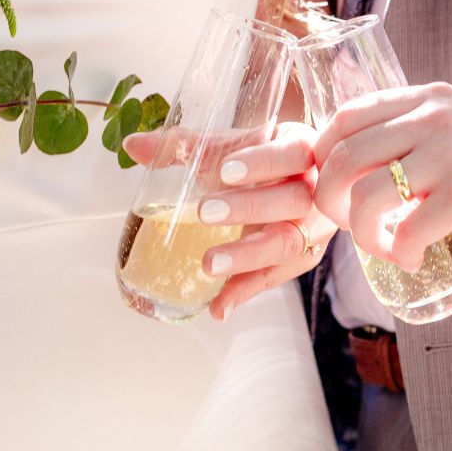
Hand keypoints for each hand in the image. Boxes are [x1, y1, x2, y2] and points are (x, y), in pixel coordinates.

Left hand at [123, 121, 336, 320]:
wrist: (304, 181)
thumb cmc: (266, 158)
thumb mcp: (234, 145)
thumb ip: (188, 145)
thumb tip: (134, 146)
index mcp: (302, 149)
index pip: (290, 154)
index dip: (261, 162)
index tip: (225, 170)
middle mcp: (317, 189)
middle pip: (292, 200)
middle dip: (248, 208)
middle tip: (204, 213)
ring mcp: (315, 227)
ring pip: (288, 243)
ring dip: (247, 256)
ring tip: (208, 265)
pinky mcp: (305, 257)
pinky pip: (277, 276)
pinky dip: (246, 290)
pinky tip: (218, 305)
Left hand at [311, 83, 451, 269]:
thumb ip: (413, 140)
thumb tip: (348, 173)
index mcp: (426, 99)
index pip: (343, 120)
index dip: (323, 163)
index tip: (337, 195)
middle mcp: (433, 117)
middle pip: (341, 159)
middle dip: (332, 206)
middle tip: (355, 230)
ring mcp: (451, 152)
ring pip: (364, 198)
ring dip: (364, 236)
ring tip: (388, 249)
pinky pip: (405, 232)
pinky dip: (400, 255)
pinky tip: (415, 259)